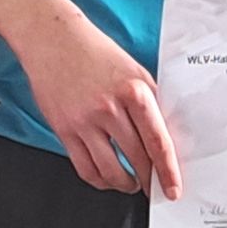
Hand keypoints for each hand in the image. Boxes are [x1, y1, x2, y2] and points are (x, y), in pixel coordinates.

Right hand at [12, 0, 180, 196]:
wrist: (53, 38)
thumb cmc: (95, 52)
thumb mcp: (133, 70)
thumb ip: (151, 101)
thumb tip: (169, 135)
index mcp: (135, 89)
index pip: (158, 140)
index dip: (168, 170)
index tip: (173, 188)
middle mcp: (110, 107)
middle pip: (137, 158)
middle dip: (149, 179)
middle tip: (155, 187)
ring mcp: (85, 120)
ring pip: (111, 169)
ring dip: (125, 183)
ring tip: (132, 183)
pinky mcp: (64, 129)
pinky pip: (85, 168)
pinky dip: (99, 180)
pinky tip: (107, 178)